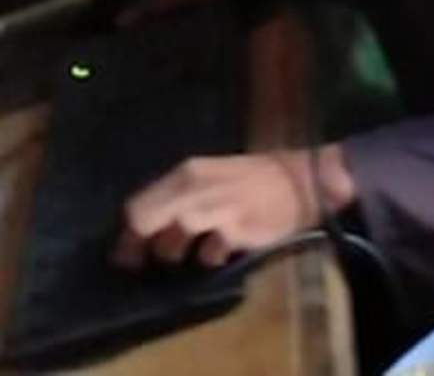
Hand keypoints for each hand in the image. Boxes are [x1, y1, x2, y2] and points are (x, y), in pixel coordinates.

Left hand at [113, 147, 356, 269]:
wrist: (304, 182)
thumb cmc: (259, 177)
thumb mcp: (215, 173)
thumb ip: (183, 193)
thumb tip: (154, 221)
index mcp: (188, 172)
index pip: (139, 204)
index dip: (129, 230)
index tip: (128, 248)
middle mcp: (194, 190)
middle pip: (144, 222)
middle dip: (139, 247)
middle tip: (140, 262)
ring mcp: (214, 212)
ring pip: (172, 242)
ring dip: (175, 252)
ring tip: (190, 253)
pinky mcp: (234, 233)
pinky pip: (209, 254)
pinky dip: (210, 257)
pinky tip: (221, 252)